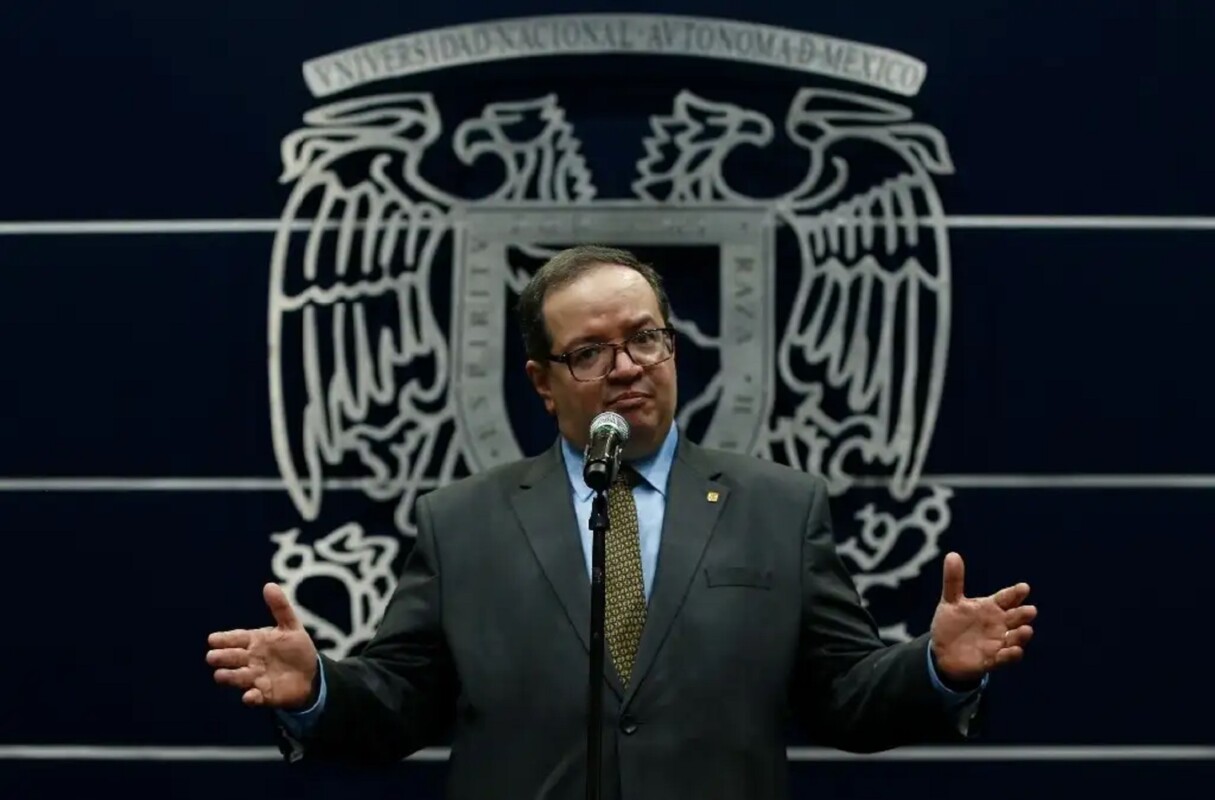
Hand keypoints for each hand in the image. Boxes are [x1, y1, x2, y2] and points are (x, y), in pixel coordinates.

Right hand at [206, 583, 318, 708]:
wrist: (311, 674)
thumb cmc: (295, 648)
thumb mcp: (291, 626)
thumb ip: (280, 607)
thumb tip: (269, 585)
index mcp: (255, 641)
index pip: (236, 638)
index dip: (225, 639)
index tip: (212, 639)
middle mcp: (251, 660)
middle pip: (233, 658)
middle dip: (222, 657)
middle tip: (212, 656)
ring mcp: (256, 678)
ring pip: (239, 677)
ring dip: (230, 676)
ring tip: (220, 675)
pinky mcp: (265, 695)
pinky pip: (256, 697)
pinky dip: (251, 698)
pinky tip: (249, 696)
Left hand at [930, 552, 1035, 684]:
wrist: (943, 652)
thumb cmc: (952, 624)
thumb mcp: (951, 602)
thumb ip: (953, 580)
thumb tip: (952, 554)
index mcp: (991, 607)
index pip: (1006, 598)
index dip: (1015, 593)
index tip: (1024, 588)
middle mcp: (999, 624)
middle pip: (1015, 617)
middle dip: (1023, 614)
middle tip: (1030, 610)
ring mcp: (997, 642)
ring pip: (1015, 638)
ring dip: (1021, 635)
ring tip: (1025, 630)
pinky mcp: (991, 660)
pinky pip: (1004, 659)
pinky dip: (1010, 655)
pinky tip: (1014, 651)